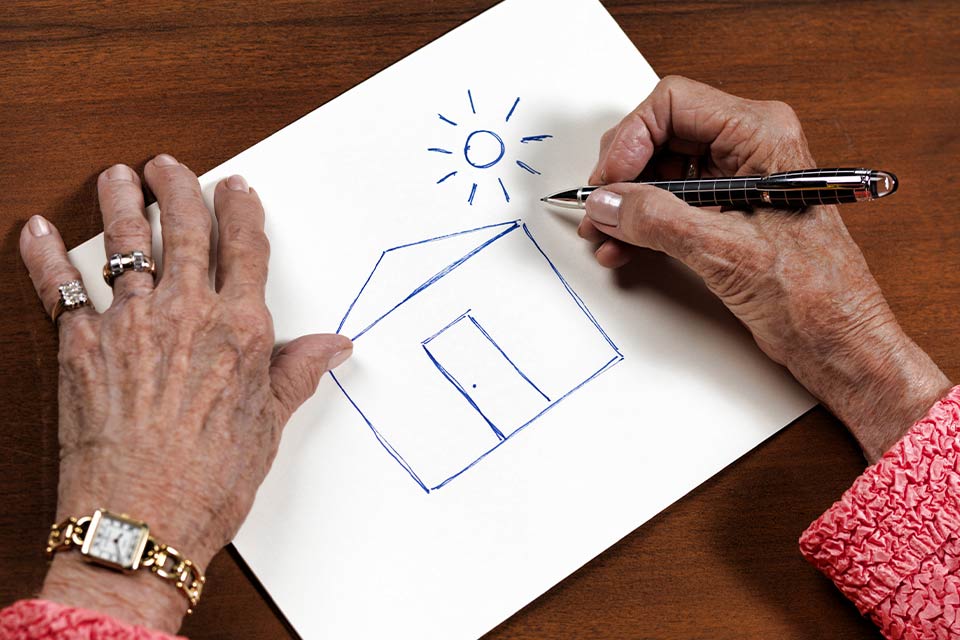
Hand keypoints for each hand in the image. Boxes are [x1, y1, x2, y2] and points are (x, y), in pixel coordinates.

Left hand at [19, 155, 351, 631]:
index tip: (238, 189)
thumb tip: (332, 347)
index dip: (242, 210)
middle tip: (172, 165)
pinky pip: (59, 288)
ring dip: (121, 201)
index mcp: (239, 329)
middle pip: (186, 229)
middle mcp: (186, 313)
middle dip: (180, 187)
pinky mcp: (81, 346)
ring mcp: (130, 324)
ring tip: (119, 176)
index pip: (245, 248)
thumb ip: (294, 374)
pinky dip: (45, 256)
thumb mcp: (267, 427)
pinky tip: (36, 231)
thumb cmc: (208, 482)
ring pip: (126, 242)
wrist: (139, 524)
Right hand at [581, 76, 950, 461]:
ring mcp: (737, 178)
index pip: (674, 105)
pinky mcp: (728, 210)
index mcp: (762, 135)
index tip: (609, 181)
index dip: (631, 139)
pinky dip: (645, 222)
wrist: (839, 340)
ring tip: (606, 234)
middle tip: (602, 208)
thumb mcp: (724, 251)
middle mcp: (750, 147)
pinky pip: (673, 201)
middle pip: (662, 135)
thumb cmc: (813, 295)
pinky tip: (626, 246)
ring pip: (662, 170)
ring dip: (629, 202)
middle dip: (624, 174)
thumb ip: (657, 220)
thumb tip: (609, 203)